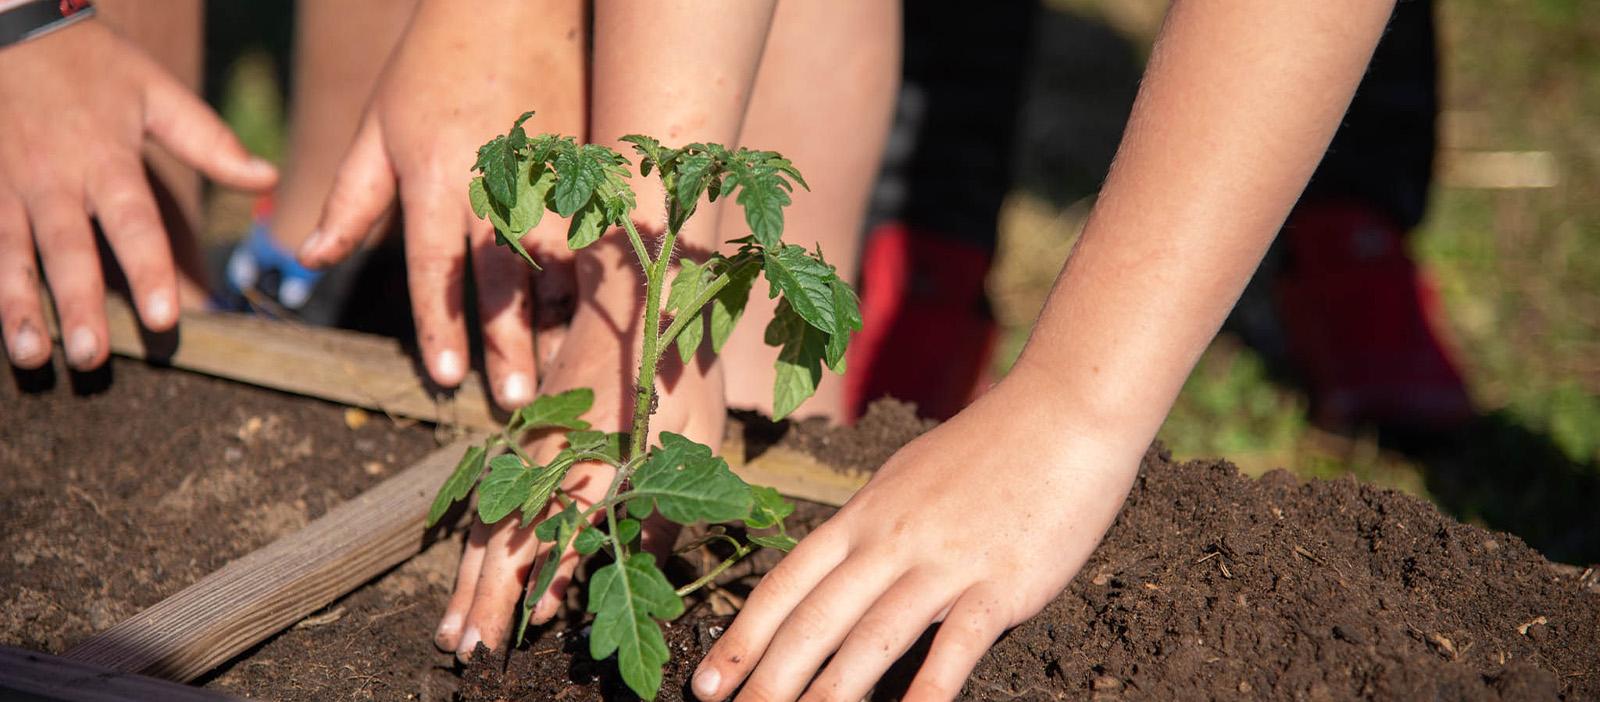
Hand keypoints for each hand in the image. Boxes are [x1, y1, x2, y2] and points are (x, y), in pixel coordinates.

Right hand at [0, 20, 275, 369]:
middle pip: (67, 250)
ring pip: (12, 255)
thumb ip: (209, 141)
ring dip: (19, 309)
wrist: (10, 30)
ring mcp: (9, 188)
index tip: (164, 320)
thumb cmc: (94, 65)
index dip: (149, 271)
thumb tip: (269, 177)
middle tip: (92, 358)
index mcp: (106, 159)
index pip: (133, 223)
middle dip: (78, 305)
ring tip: (32, 358)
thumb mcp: (155, 92)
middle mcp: (54, 180)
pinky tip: (3, 329)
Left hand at [299, 0, 584, 409]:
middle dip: (510, 345)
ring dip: (563, 322)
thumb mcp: (378, 126)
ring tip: (567, 372)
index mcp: (436, 178)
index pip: (436, 269)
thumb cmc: (433, 62)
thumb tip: (310, 258)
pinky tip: (600, 316)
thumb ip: (350, 197)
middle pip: (504, 280)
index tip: (445, 376)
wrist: (514, 1)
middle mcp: (495, 184)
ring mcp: (550, 176)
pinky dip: (598, 277)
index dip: (440, 326)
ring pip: (563, 263)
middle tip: (515, 401)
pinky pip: (598, 234)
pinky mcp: (590, 166)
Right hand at [433, 268, 728, 660]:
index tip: (536, 624)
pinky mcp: (522, 438)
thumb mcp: (697, 440)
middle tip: (471, 652)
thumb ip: (666, 506)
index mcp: (604, 450)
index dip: (550, 576)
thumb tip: (633, 569)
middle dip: (489, 597)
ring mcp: (529, 443)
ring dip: (470, 581)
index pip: (567, 524)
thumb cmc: (680, 373)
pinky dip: (476, 547)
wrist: (631, 296)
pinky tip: (468, 581)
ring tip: (454, 634)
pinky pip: (490, 502)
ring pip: (489, 521)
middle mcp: (554, 450)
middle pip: (511, 532)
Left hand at [690, 374, 1143, 700]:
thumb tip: (838, 567)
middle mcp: (891, 541)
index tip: (705, 683)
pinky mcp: (1000, 584)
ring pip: (871, 639)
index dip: (741, 638)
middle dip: (768, 681)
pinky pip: (955, 646)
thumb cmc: (989, 446)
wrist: (1064, 410)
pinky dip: (928, 690)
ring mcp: (944, 563)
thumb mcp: (908, 478)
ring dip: (829, 696)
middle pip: (815, 621)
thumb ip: (873, 527)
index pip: (786, 585)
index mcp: (864, 515)